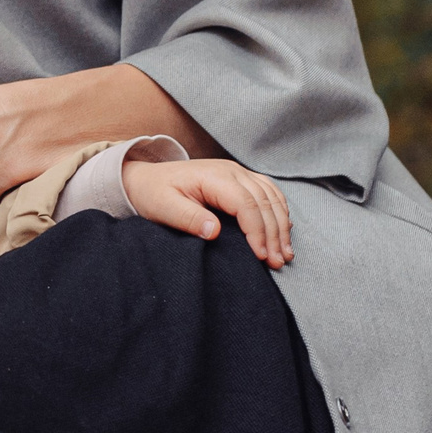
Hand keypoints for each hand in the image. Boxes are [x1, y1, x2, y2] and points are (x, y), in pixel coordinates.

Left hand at [125, 159, 294, 268]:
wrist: (146, 178)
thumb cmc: (154, 193)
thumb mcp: (163, 207)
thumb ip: (188, 218)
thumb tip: (214, 231)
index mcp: (213, 176)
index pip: (246, 203)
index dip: (257, 231)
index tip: (261, 256)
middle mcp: (230, 170)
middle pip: (263, 202)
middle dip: (274, 234)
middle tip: (278, 262)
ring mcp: (237, 172)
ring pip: (271, 197)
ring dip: (281, 225)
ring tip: (285, 254)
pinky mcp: (240, 179)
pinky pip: (269, 193)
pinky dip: (279, 212)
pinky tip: (283, 231)